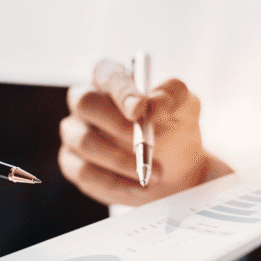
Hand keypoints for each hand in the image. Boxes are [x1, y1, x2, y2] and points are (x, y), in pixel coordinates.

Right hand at [59, 59, 232, 205]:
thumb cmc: (176, 132)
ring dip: (121, 160)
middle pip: (83, 102)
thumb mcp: (186, 108)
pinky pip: (84, 172)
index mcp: (113, 81)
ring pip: (83, 142)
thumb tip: (154, 103)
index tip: (140, 110)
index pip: (107, 74)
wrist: (177, 173)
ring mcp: (77, 134)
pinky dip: (116, 182)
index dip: (121, 91)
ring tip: (154, 172)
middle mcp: (88, 103)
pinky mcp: (75, 165)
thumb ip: (173, 96)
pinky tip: (140, 186)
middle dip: (114, 123)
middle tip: (143, 142)